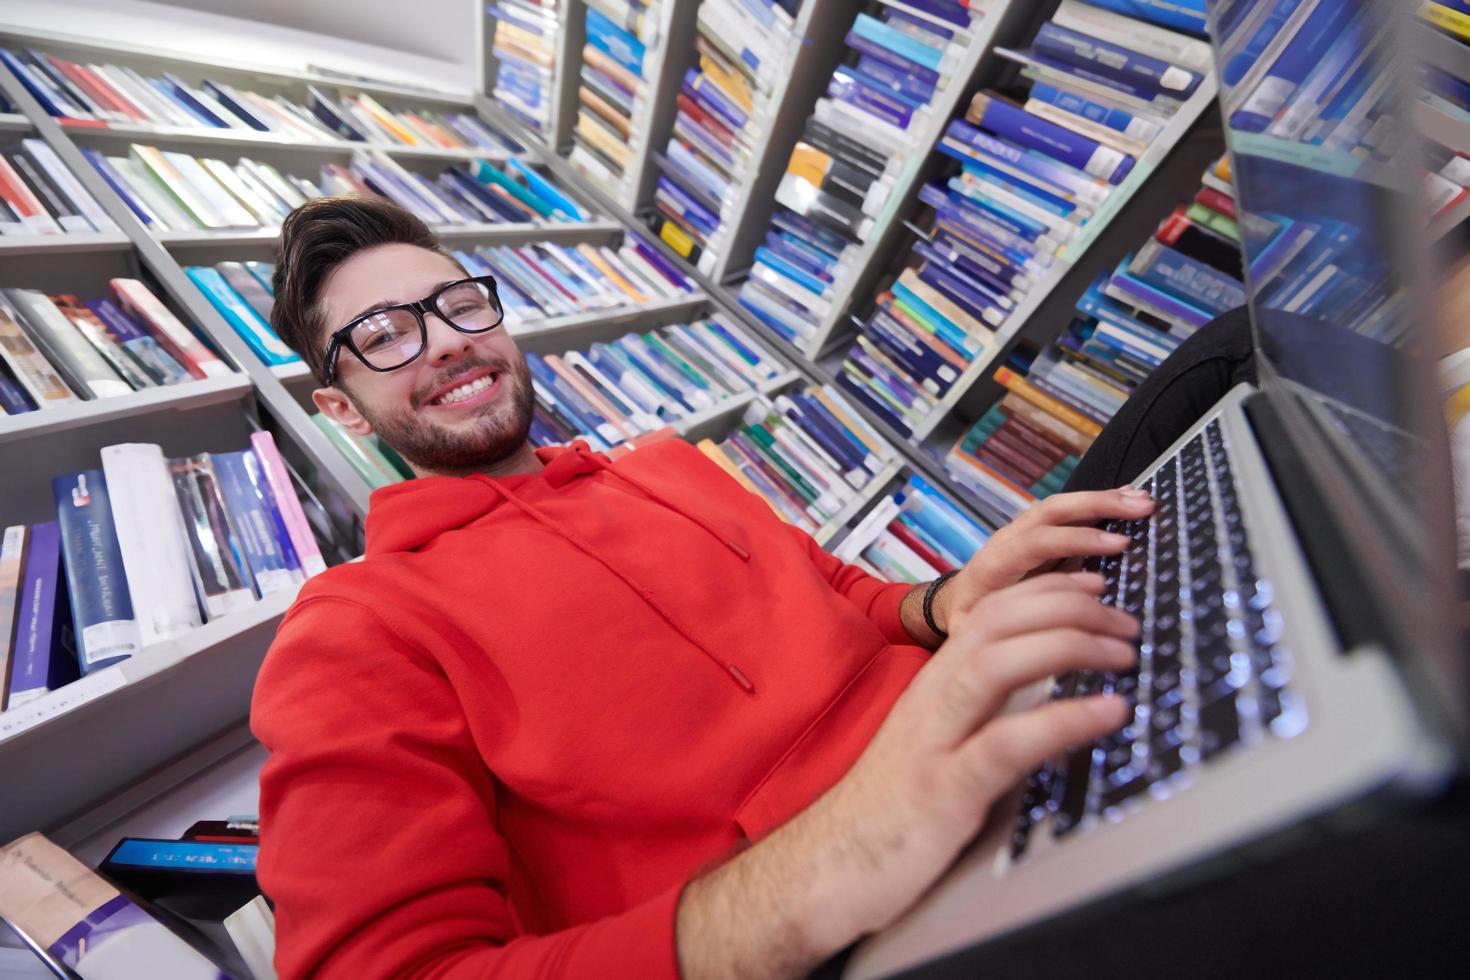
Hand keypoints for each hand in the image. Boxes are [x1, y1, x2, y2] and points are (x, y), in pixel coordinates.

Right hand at [805, 571, 1135, 944]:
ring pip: (996, 663)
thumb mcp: (935, 748)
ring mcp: (933, 742)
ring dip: (1068, 645)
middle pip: (997, 620)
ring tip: (1123, 654)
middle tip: (1127, 623)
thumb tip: (1044, 697)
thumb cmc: (886, 813)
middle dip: (1069, 607)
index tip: (1096, 587)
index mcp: (932, 686)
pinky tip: (1108, 712)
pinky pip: (1005, 745)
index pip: (989, 610)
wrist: (823, 870)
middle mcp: (930, 700)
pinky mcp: (941, 792)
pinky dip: (1062, 720)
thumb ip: (977, 716)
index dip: (1047, 589)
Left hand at [932, 487, 1153, 634]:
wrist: (955, 606)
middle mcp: (1008, 540)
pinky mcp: (1039, 534)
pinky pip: (1069, 513)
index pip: (1036, 542)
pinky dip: (1100, 505)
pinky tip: (1129, 501)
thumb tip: (1056, 626)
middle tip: (1141, 508)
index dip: (1077, 541)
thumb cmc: (970, 624)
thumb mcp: (980, 632)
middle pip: (1051, 511)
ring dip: (1104, 500)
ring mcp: (1023, 533)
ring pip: (1063, 507)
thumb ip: (1012, 625)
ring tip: (1143, 500)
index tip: (1119, 546)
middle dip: (1098, 505)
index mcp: (993, 565)